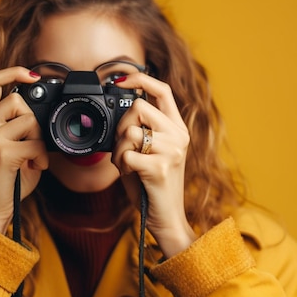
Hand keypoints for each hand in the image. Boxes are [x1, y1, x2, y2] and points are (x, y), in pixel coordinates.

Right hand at [0, 67, 48, 232]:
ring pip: (28, 120)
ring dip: (38, 139)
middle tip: (31, 143)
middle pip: (17, 100)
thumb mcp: (6, 143)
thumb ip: (14, 122)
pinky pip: (36, 143)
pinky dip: (42, 156)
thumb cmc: (6, 177)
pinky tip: (35, 166)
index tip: (33, 76)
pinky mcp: (1, 152)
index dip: (13, 72)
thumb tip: (37, 102)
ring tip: (31, 156)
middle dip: (33, 122)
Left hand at [111, 74, 195, 256]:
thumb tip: (122, 109)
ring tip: (127, 163)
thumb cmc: (152, 184)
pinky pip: (125, 154)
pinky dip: (120, 164)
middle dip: (121, 125)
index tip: (121, 79)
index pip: (162, 90)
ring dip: (119, 149)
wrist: (165, 217)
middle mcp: (178, 135)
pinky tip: (130, 174)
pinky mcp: (159, 168)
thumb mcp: (151, 151)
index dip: (140, 79)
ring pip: (130, 131)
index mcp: (177, 128)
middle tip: (122, 145)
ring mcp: (171, 151)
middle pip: (139, 107)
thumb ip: (143, 129)